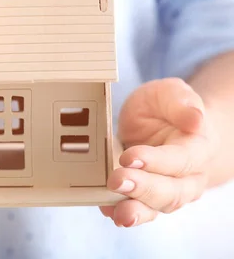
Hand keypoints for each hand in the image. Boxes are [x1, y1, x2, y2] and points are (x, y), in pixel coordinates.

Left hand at [101, 78, 218, 226]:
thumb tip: (195, 118)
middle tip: (117, 181)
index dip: (157, 161)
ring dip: (136, 210)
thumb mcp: (170, 93)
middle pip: (171, 191)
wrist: (164, 122)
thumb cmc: (168, 107)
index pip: (181, 159)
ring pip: (157, 207)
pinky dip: (122, 212)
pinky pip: (140, 210)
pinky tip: (107, 210)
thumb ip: (181, 103)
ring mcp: (170, 190)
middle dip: (142, 188)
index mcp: (198, 147)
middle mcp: (189, 176)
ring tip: (118, 212)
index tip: (130, 156)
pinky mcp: (148, 197)